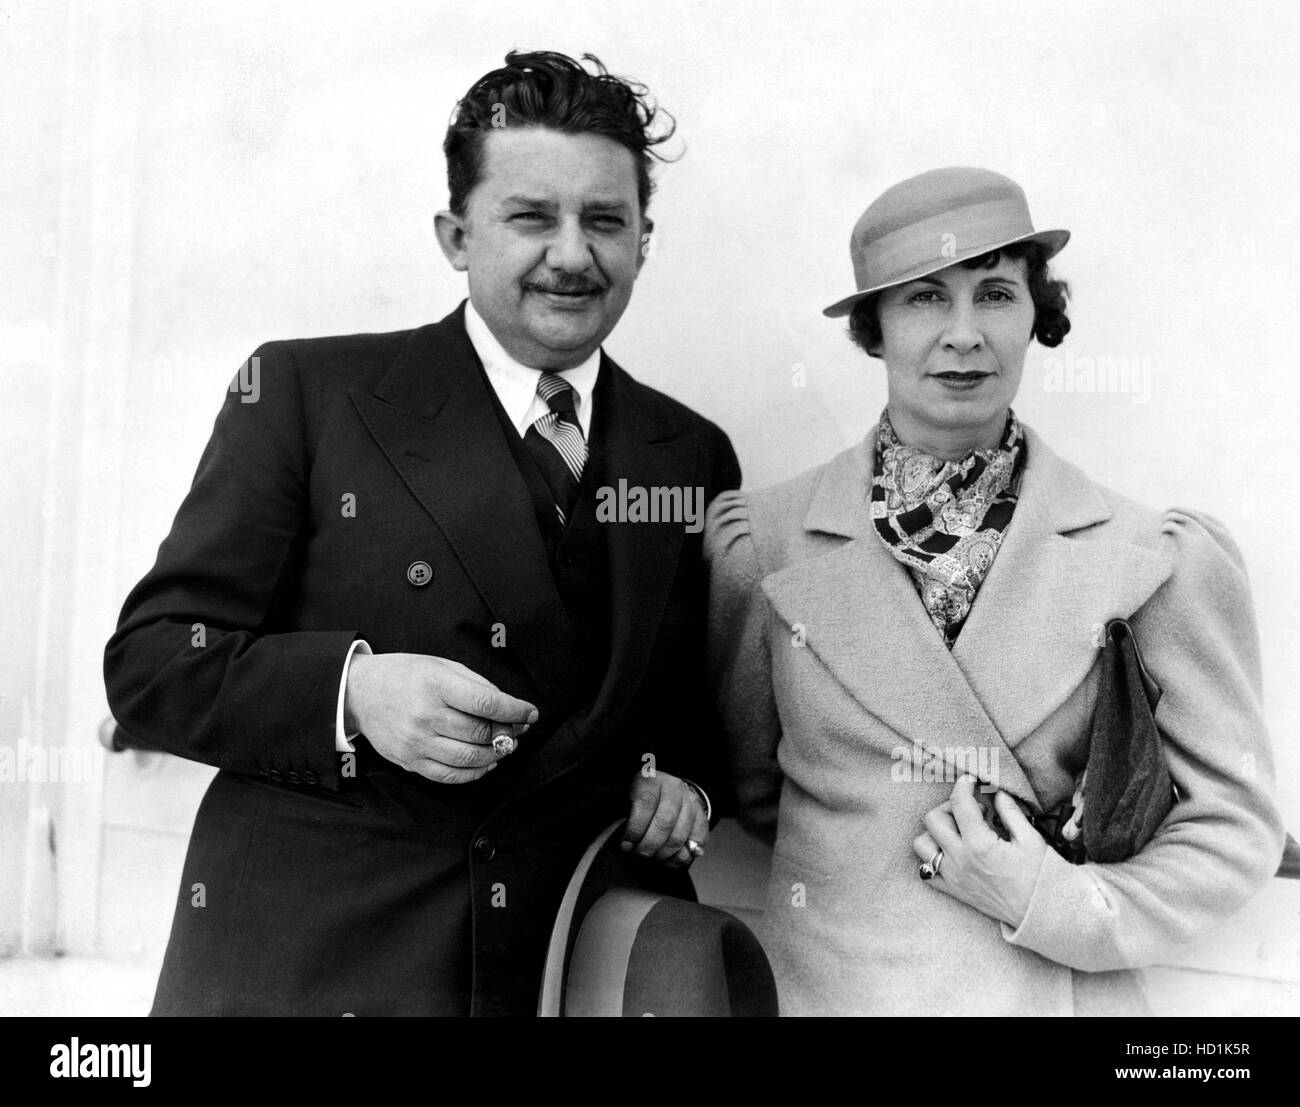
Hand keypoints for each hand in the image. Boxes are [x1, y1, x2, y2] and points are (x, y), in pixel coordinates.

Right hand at [344, 653, 536, 783]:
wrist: (360, 692)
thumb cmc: (406, 675)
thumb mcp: (442, 666)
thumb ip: (476, 685)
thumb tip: (509, 708)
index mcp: (436, 685)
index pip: (486, 703)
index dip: (515, 711)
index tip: (531, 714)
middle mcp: (425, 715)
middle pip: (481, 733)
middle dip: (508, 733)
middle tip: (518, 730)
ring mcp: (416, 742)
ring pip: (469, 759)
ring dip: (496, 755)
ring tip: (504, 746)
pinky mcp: (409, 761)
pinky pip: (449, 775)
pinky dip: (474, 773)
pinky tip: (485, 763)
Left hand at [622, 772, 707, 867]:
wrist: (668, 787)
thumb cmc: (644, 797)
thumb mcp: (628, 797)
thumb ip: (626, 816)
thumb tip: (626, 843)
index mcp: (653, 781)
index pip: (645, 804)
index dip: (634, 829)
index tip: (626, 845)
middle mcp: (675, 790)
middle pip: (664, 822)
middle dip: (648, 846)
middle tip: (638, 855)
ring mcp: (691, 803)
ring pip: (679, 837)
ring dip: (663, 854)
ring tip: (651, 858)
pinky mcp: (702, 817)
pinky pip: (695, 844)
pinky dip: (681, 857)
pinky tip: (668, 858)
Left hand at [912, 775, 1046, 927]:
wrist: (1042, 912)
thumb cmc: (1041, 875)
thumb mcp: (1031, 838)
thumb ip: (1010, 812)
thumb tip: (996, 793)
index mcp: (979, 844)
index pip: (959, 804)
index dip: (963, 786)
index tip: (970, 780)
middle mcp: (960, 860)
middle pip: (934, 819)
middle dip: (950, 807)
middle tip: (972, 811)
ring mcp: (953, 877)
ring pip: (922, 844)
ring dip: (936, 832)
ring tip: (959, 832)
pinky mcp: (953, 891)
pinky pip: (926, 871)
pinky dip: (932, 858)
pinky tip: (951, 852)